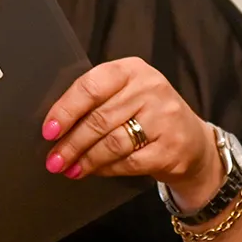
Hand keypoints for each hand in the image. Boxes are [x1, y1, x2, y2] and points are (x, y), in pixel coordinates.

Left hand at [42, 58, 223, 208]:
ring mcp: (164, 118)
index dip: (66, 110)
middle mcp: (151, 88)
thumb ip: (96, 103)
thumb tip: (56, 128)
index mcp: (132, 69)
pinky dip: (106, 169)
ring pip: (112, 143)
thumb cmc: (148, 115)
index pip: (91, 86)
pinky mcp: (171, 147)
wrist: (193, 141)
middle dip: (71, 143)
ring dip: (86, 159)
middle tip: (53, 160)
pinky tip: (94, 171)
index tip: (49, 131)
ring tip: (69, 168)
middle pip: (99, 119)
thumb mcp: (126, 95)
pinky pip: (129, 162)